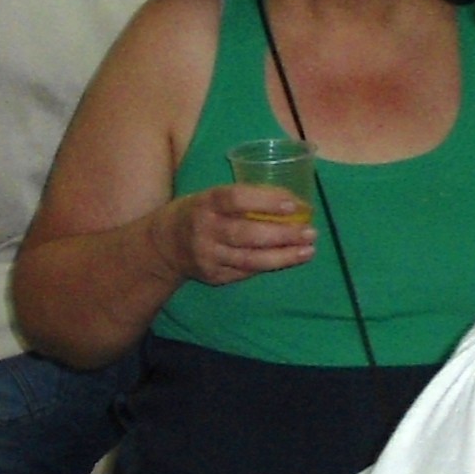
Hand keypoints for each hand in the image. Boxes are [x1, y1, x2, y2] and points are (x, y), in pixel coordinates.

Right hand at [157, 183, 316, 288]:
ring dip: (283, 256)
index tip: (293, 203)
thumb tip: (292, 202)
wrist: (164, 245)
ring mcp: (208, 256)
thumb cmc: (199, 212)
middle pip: (247, 234)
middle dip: (283, 235)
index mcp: (206, 203)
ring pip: (250, 259)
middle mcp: (205, 230)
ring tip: (308, 251)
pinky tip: (288, 260)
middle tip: (310, 232)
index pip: (236, 199)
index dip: (265, 201)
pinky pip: (246, 272)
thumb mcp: (212, 197)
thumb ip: (245, 199)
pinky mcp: (213, 276)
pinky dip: (269, 265)